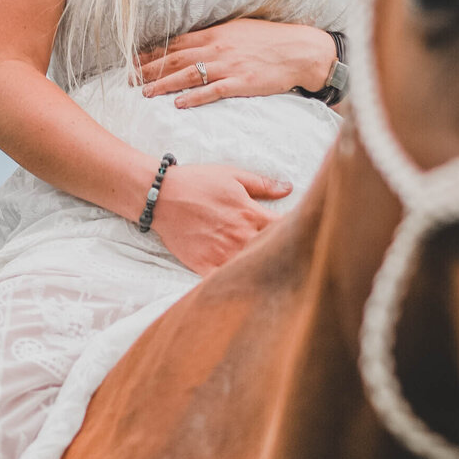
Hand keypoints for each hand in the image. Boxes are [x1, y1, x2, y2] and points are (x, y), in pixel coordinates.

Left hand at [137, 19, 334, 106]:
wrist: (300, 50)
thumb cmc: (270, 40)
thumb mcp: (239, 30)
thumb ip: (215, 37)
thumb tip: (193, 42)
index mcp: (216, 35)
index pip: (176, 45)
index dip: (152, 53)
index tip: (133, 62)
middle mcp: (218, 49)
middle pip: (176, 60)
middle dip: (150, 70)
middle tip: (129, 80)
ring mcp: (229, 66)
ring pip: (188, 76)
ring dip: (164, 84)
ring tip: (145, 93)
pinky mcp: (242, 83)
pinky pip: (213, 91)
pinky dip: (194, 98)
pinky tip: (179, 105)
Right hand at [151, 162, 292, 273]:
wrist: (160, 197)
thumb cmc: (197, 182)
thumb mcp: (233, 176)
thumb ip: (263, 184)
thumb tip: (289, 188)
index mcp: (251, 214)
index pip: (285, 229)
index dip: (295, 233)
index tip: (298, 235)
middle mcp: (240, 237)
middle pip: (272, 252)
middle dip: (282, 254)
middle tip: (291, 257)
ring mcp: (222, 254)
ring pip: (251, 269)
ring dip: (260, 269)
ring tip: (270, 273)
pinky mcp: (204, 266)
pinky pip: (225, 282)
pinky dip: (234, 283)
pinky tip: (241, 282)